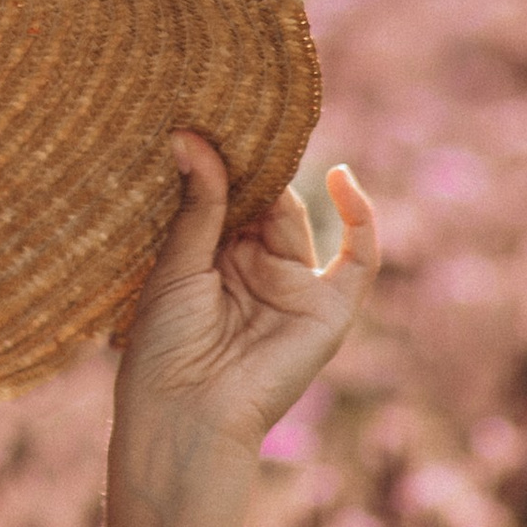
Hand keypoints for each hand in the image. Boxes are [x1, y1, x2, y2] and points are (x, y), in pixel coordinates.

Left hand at [112, 131, 377, 465]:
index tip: (207, 114)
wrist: (184, 412)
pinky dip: (361, 218)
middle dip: (251, 163)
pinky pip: (359, 260)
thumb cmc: (164, 345)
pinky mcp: (328, 311)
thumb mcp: (176, 264)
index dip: (224, 160)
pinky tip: (342, 178)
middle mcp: (254, 268)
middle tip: (231, 114)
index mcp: (211, 258)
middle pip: (263, 200)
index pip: (227, 196)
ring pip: (297, 217)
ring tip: (260, 138)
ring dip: (281, 181)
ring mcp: (293, 287)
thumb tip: (191, 137)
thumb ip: (198, 205)